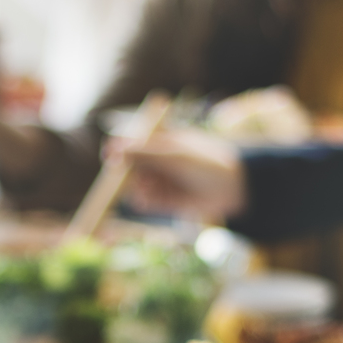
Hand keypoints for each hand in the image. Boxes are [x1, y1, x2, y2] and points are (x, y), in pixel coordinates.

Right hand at [112, 129, 246, 221]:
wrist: (233, 188)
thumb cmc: (207, 162)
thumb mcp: (174, 154)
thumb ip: (144, 152)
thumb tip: (114, 148)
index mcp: (160, 140)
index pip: (131, 141)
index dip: (117, 148)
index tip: (109, 154)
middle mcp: (157, 161)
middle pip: (129, 166)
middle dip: (124, 172)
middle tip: (126, 176)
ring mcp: (161, 181)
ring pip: (135, 185)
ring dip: (135, 187)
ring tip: (146, 187)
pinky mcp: (165, 201)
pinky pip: (145, 202)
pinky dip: (142, 201)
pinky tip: (146, 200)